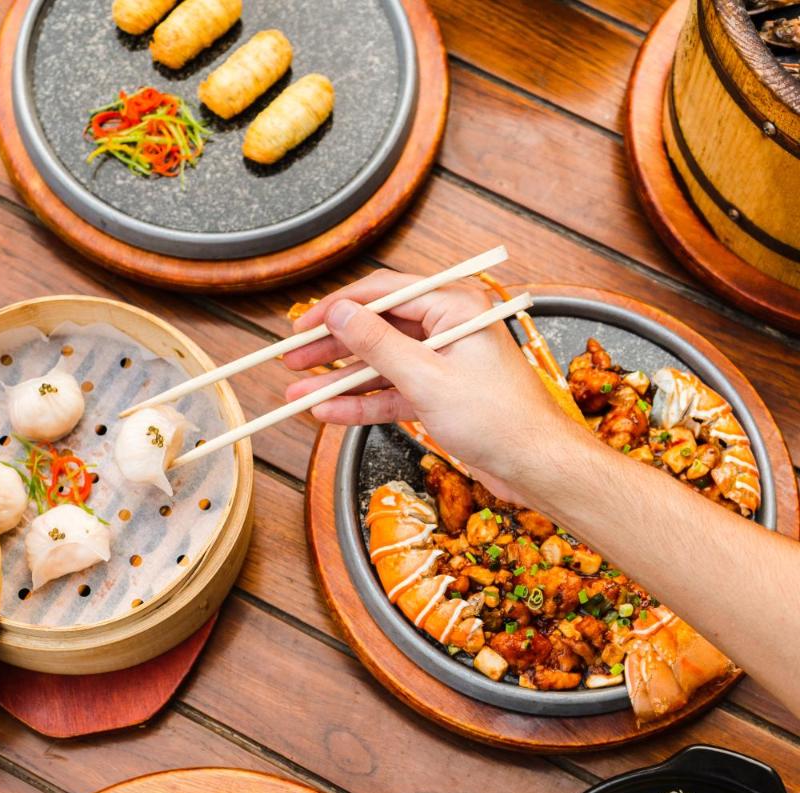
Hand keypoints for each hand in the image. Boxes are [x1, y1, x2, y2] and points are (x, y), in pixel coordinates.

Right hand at [283, 270, 596, 504]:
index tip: (302, 326)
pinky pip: (392, 393)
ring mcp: (444, 363)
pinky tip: (329, 412)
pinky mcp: (441, 395)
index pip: (383, 294)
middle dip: (332, 348)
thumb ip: (378, 344)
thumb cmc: (499, 418)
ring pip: (380, 366)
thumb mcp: (427, 378)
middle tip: (293, 359)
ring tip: (298, 392)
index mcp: (454, 305)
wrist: (534, 464)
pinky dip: (362, 404)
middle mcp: (449, 328)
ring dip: (340, 382)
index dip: (337, 309)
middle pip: (377, 330)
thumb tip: (341, 314)